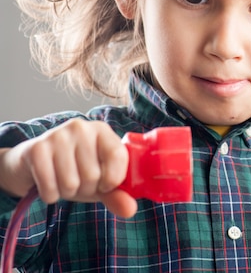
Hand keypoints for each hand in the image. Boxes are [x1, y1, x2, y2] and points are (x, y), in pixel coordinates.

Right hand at [0, 119, 136, 217]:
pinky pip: (49, 187)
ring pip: (71, 183)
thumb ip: (116, 195)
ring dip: (67, 193)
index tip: (105, 184)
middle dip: (86, 188)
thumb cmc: (73, 170)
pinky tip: (49, 183)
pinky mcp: (36, 149)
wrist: (31, 164)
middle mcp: (81, 127)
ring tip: (63, 180)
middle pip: (93, 174)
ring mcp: (57, 135)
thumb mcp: (99, 183)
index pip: (118, 155)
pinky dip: (50, 195)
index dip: (113, 179)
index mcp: (102, 130)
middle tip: (78, 180)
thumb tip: (130, 210)